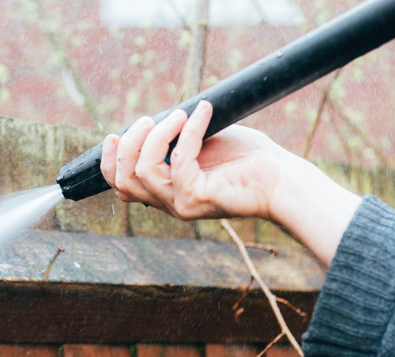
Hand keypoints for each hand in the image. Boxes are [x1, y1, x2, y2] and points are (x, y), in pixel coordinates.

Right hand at [100, 100, 361, 266]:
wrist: (284, 180)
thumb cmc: (248, 159)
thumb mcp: (202, 143)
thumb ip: (175, 137)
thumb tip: (156, 118)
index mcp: (166, 194)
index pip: (121, 186)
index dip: (110, 162)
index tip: (113, 135)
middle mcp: (169, 204)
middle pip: (124, 180)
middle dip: (129, 144)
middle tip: (148, 119)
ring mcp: (182, 204)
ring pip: (144, 171)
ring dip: (156, 136)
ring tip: (178, 114)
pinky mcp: (199, 198)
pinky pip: (180, 160)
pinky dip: (189, 131)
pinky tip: (204, 113)